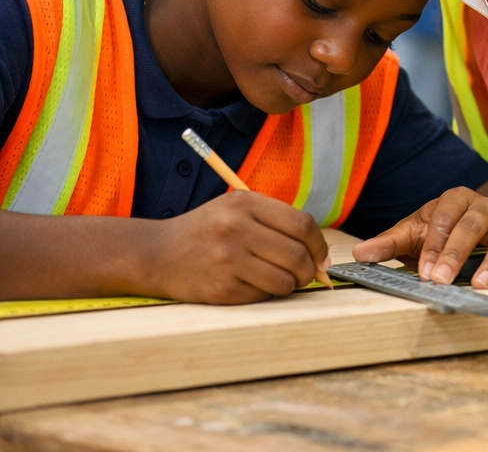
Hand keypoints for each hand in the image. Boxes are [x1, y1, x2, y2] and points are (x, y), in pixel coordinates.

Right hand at [144, 191, 330, 303]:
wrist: (155, 253)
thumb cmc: (205, 230)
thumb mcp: (235, 208)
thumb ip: (276, 222)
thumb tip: (320, 254)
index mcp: (244, 203)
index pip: (302, 225)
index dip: (319, 245)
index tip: (321, 257)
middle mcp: (235, 228)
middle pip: (297, 254)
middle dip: (310, 270)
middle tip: (307, 275)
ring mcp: (227, 259)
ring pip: (284, 280)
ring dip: (291, 285)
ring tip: (282, 281)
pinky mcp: (220, 288)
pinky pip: (262, 296)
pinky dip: (267, 294)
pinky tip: (254, 285)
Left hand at [351, 187, 487, 288]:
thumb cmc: (449, 229)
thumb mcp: (418, 232)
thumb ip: (390, 243)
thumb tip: (358, 254)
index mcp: (453, 200)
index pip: (442, 219)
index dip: (433, 246)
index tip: (423, 271)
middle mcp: (481, 206)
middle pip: (469, 225)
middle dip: (455, 254)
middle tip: (441, 278)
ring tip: (479, 283)